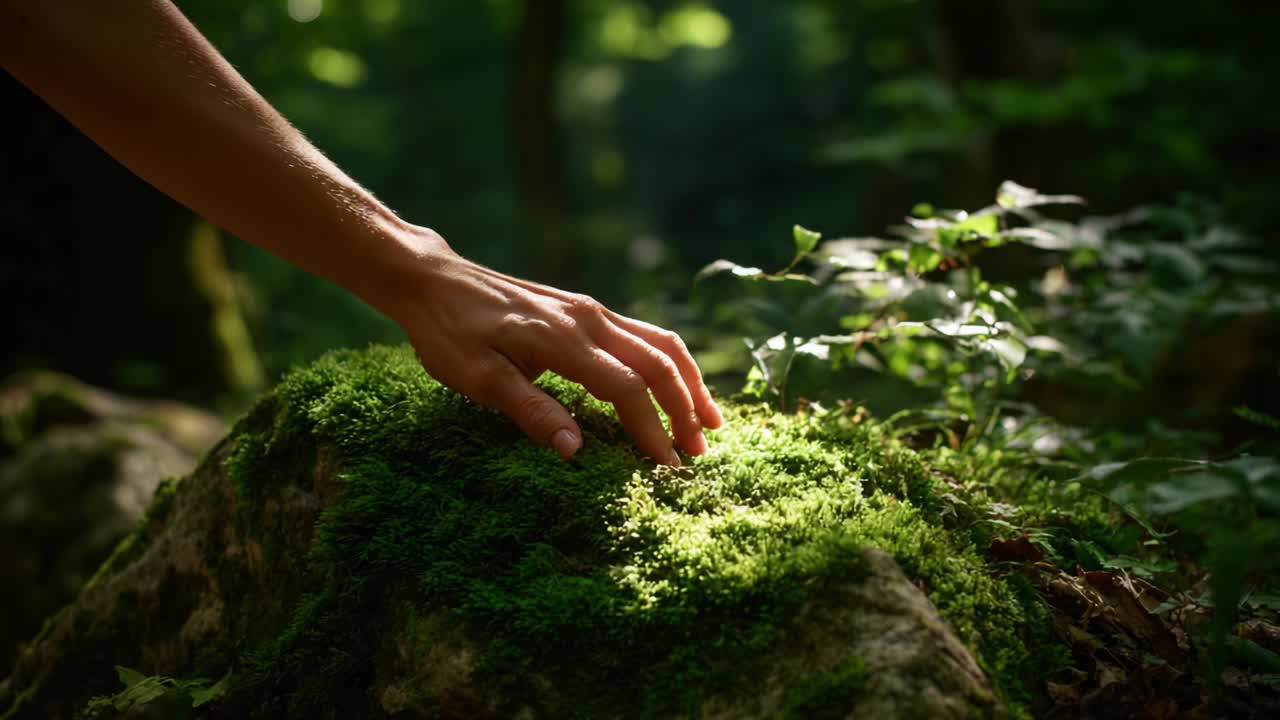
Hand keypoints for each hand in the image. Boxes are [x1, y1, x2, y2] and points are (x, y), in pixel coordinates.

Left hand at [382, 229, 723, 464]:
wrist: (433, 279)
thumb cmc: (449, 332)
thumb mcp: (477, 379)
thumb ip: (530, 411)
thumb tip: (575, 450)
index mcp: (563, 340)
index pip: (626, 389)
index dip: (652, 431)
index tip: (668, 469)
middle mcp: (588, 319)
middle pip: (658, 363)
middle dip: (684, 410)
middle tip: (700, 453)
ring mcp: (590, 310)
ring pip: (658, 344)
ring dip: (687, 383)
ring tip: (708, 420)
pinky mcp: (585, 310)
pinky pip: (642, 335)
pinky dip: (668, 364)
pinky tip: (673, 386)